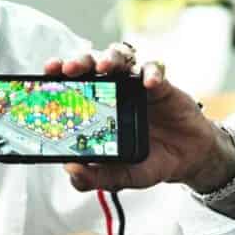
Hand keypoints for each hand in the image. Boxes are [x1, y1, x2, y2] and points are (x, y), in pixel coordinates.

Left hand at [45, 44, 234, 193]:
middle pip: (91, 64)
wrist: (186, 160)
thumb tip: (71, 170)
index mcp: (94, 109)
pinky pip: (154, 70)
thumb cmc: (149, 162)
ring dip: (110, 58)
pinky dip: (151, 72)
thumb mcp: (121, 176)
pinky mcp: (161, 85)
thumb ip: (96, 177)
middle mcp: (112, 92)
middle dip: (78, 61)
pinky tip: (149, 83)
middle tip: (70, 68)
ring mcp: (135, 85)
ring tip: (105, 67)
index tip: (48, 71)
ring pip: (119, 58)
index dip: (58, 75)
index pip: (71, 85)